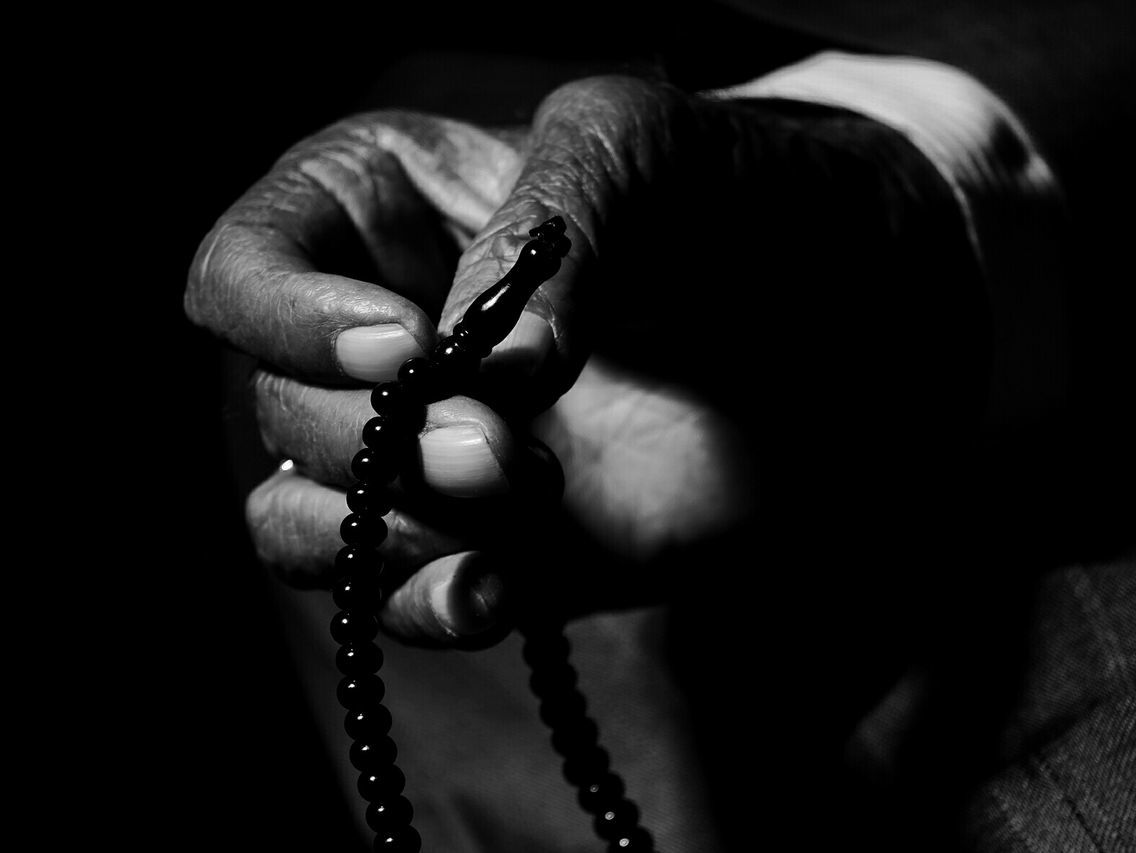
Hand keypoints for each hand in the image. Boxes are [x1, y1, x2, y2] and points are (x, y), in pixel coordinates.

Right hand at [185, 76, 984, 645]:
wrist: (850, 320)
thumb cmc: (739, 200)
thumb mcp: (645, 153)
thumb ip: (552, 227)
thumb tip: (483, 367)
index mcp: (383, 210)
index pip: (246, 269)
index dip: (289, 321)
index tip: (405, 350)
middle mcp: (385, 331)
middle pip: (280, 404)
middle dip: (386, 439)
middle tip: (506, 447)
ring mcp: (431, 443)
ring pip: (298, 513)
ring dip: (380, 534)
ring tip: (513, 509)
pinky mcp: (486, 534)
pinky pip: (394, 592)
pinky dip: (424, 605)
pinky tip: (495, 597)